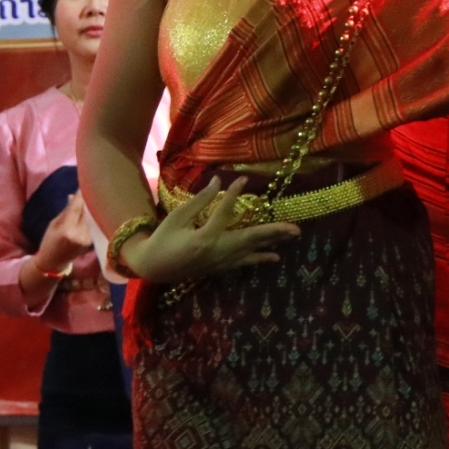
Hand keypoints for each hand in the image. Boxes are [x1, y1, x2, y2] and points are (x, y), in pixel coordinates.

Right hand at [35, 194, 96, 272]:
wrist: (54, 262)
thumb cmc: (49, 242)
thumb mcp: (54, 224)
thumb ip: (67, 210)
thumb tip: (75, 196)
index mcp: (68, 231)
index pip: (77, 208)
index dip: (81, 196)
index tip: (84, 184)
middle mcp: (81, 236)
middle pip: (89, 213)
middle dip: (89, 200)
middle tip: (91, 187)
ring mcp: (89, 240)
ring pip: (94, 218)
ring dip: (93, 208)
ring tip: (93, 196)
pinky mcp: (93, 243)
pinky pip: (95, 225)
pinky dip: (94, 217)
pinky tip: (93, 210)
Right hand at [117, 178, 297, 284]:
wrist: (153, 268)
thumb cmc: (162, 239)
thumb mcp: (177, 217)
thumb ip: (199, 200)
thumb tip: (218, 181)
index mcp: (204, 238)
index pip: (224, 212)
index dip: (233, 194)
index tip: (242, 180)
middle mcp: (217, 252)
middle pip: (250, 239)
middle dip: (273, 233)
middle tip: (295, 229)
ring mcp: (220, 262)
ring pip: (250, 252)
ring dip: (271, 244)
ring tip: (290, 237)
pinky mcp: (219, 268)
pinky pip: (243, 262)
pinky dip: (258, 258)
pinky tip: (273, 256)